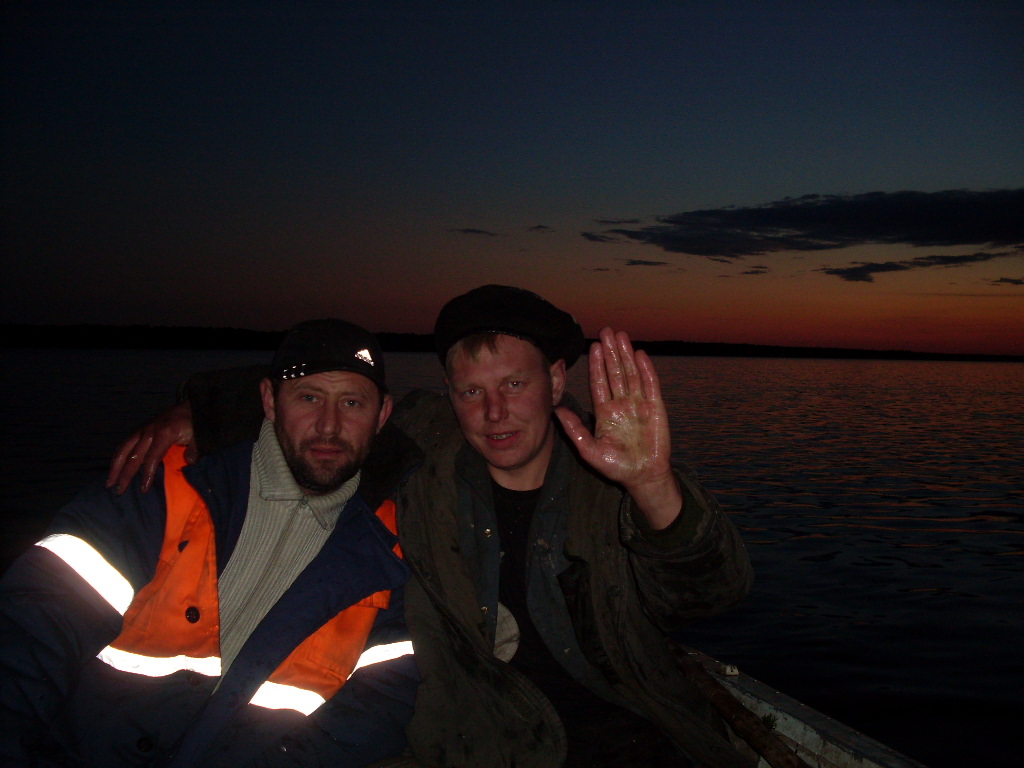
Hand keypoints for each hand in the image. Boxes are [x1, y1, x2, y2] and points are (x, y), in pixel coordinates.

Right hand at [106, 401, 194, 493]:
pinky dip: (119, 456)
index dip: (146, 475)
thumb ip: (194, 450)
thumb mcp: (198, 436)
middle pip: (133, 456)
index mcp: (164, 434)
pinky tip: (115, 468)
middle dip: (125, 475)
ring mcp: (143, 429)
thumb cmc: (194, 423)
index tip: (143, 490)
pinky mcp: (141, 429)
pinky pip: (126, 444)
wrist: (191, 406)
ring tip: (109, 483)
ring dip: (115, 467)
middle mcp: (149, 431)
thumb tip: (189, 462)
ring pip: (124, 449)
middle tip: (119, 491)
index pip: (152, 458)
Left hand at [555, 327, 682, 528]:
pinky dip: (646, 370)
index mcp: (605, 412)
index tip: (593, 347)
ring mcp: (639, 404)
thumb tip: (556, 411)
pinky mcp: (656, 408)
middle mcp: (622, 404)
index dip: (597, 365)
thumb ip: (574, 430)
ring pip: (631, 374)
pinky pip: (651, 385)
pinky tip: (640, 355)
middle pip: (615, 373)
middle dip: (611, 352)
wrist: (643, 476)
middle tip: (607, 332)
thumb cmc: (616, 466)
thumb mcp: (589, 450)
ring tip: (621, 336)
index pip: (600, 383)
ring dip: (626, 355)